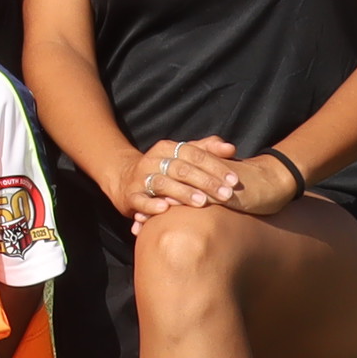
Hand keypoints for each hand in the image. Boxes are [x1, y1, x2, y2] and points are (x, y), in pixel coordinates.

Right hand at [126, 136, 261, 217]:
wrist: (123, 178)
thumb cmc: (163, 168)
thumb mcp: (182, 155)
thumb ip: (206, 149)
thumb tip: (231, 148)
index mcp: (167, 148)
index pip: (194, 154)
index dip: (215, 166)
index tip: (234, 180)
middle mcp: (153, 160)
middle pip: (181, 168)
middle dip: (205, 181)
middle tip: (226, 195)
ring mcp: (140, 178)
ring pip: (162, 183)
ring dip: (182, 192)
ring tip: (202, 202)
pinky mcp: (130, 196)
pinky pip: (139, 200)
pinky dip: (151, 204)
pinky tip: (164, 209)